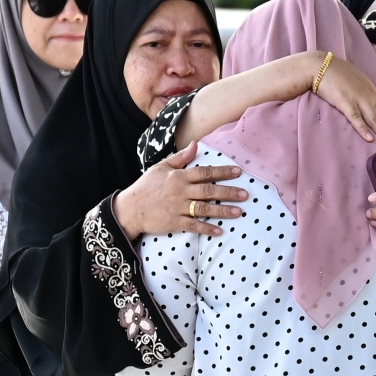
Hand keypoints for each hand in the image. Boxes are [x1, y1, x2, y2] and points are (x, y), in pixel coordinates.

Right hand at [114, 141, 247, 239]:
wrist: (130, 208)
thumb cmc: (146, 186)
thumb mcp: (161, 167)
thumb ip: (180, 157)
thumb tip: (196, 145)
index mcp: (178, 176)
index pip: (204, 172)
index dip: (222, 172)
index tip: (238, 172)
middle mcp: (180, 191)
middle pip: (208, 190)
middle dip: (228, 192)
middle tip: (245, 194)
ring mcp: (177, 207)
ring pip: (204, 208)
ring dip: (222, 211)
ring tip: (239, 212)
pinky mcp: (174, 222)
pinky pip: (193, 225)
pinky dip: (206, 228)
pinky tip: (219, 231)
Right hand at [314, 55, 375, 148]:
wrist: (322, 65)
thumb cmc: (339, 74)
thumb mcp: (359, 84)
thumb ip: (367, 95)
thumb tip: (374, 106)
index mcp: (373, 93)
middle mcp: (370, 97)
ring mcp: (358, 99)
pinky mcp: (345, 102)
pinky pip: (355, 118)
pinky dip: (363, 129)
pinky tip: (370, 139)